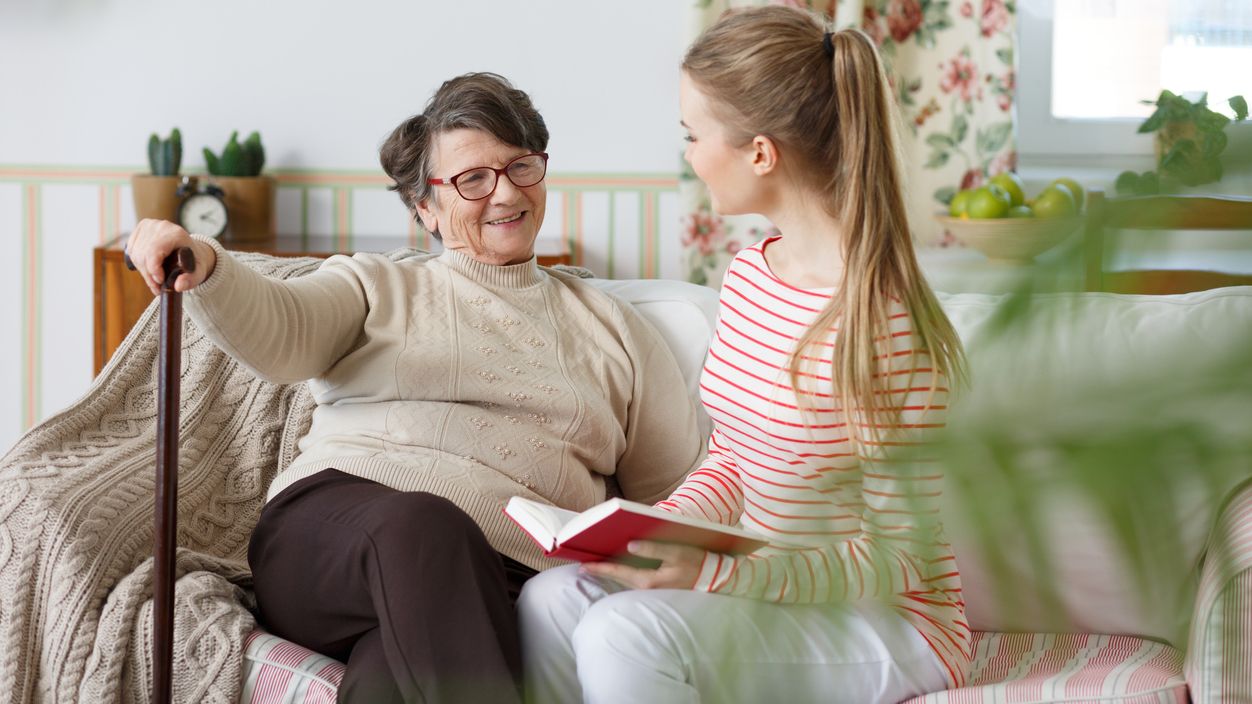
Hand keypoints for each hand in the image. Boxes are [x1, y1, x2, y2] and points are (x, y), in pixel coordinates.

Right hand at [126, 219, 215, 294]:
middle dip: (149, 274)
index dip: (153, 269)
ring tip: (155, 278)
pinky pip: (132, 250)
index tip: (160, 281)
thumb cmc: (194, 260)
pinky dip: (138, 263)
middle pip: (143, 255)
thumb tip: (178, 286)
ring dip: (143, 270)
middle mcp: (161, 226)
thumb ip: (191, 280)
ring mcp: (149, 225)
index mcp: (176, 234)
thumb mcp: (199, 272)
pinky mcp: (141, 228)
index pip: (155, 251)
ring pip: (136, 254)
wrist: (190, 248)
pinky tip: (149, 267)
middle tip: (157, 285)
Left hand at [580, 541, 704, 589]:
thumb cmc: (696, 563)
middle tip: (583, 564)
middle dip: (601, 571)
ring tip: (597, 564)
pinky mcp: (657, 589)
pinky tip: (619, 566)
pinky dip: (623, 574)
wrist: (714, 578)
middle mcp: (647, 589)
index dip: (600, 568)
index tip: (583, 565)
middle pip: (618, 578)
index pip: (618, 573)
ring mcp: (652, 591)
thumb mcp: (677, 552)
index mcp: (649, 581)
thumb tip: (630, 546)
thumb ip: (653, 549)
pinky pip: (634, 580)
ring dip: (611, 573)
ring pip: (625, 581)